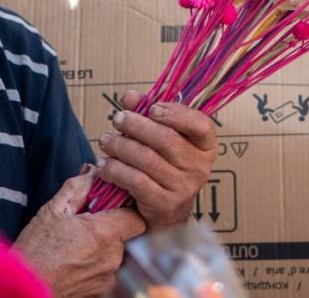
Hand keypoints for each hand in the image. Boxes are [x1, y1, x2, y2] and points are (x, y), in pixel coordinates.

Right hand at [14, 173, 145, 297]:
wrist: (25, 288)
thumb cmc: (36, 250)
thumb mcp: (53, 210)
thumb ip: (78, 187)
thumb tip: (94, 173)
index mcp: (105, 233)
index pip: (136, 217)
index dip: (125, 209)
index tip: (109, 205)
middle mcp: (113, 257)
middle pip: (125, 234)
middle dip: (110, 226)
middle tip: (84, 222)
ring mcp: (109, 277)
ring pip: (115, 252)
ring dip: (102, 244)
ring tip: (75, 243)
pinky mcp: (102, 290)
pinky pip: (106, 269)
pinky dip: (95, 261)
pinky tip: (74, 259)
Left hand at [95, 90, 217, 230]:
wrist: (166, 212)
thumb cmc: (163, 166)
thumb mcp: (160, 138)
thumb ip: (147, 113)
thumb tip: (130, 96)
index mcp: (205, 146)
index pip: (201, 124)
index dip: (176, 113)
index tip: (152, 107)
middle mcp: (199, 167)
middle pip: (166, 139)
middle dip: (137, 125)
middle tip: (117, 119)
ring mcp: (184, 187)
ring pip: (147, 159)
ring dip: (121, 146)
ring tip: (106, 140)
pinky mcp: (165, 204)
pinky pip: (136, 181)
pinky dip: (116, 170)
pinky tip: (104, 165)